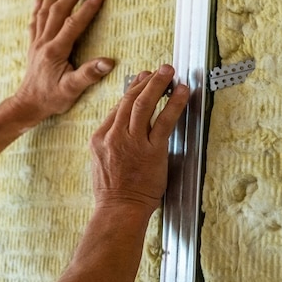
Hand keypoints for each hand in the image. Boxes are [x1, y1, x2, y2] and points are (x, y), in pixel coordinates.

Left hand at [11, 0, 113, 125]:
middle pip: (58, 11)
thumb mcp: (72, 90)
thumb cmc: (51, 99)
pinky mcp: (33, 46)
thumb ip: (89, 74)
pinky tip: (39, 0)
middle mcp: (44, 42)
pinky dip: (37, 9)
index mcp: (56, 51)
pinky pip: (34, 22)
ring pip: (45, 12)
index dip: (88, 8)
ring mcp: (37, 43)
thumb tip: (109, 62)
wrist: (27, 105)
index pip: (74, 24)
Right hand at [89, 65, 188, 213]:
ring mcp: (132, 143)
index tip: (141, 80)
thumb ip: (111, 142)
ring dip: (158, 84)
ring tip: (169, 72)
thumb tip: (123, 126)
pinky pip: (164, 121)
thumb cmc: (113, 192)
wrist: (118, 211)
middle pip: (129, 100)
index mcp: (99, 138)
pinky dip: (174, 104)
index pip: (117, 107)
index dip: (132, 90)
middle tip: (159, 70)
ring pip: (143, 105)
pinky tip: (181, 92)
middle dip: (145, 81)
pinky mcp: (151, 151)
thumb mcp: (101, 162)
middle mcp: (114, 136)